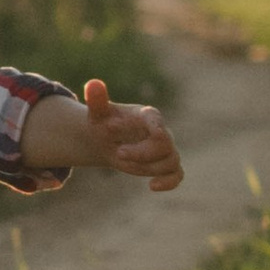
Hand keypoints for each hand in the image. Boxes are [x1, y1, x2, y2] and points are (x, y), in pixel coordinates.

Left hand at [83, 75, 182, 191]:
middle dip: (142, 152)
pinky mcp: (164, 165)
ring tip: (121, 160)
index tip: (154, 133)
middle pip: (165, 144)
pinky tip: (152, 186)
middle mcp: (160, 131)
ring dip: (147, 167)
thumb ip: (97, 99)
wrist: (106, 139)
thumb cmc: (104, 122)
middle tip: (118, 153)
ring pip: (171, 161)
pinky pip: (177, 175)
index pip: (157, 120)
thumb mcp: (98, 112)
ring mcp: (164, 150)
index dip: (156, 127)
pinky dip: (169, 182)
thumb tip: (92, 84)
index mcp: (147, 115)